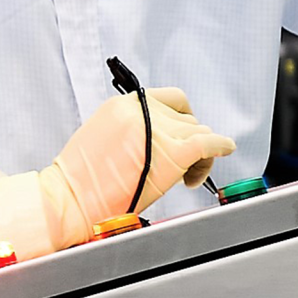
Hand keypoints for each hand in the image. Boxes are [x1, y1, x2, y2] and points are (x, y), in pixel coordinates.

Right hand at [0, 90, 235, 262]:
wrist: (72, 198)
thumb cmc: (81, 180)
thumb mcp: (102, 136)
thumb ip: (132, 129)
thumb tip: (158, 137)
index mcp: (123, 105)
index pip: (168, 100)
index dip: (178, 118)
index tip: (178, 135)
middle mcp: (142, 110)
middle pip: (187, 118)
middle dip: (189, 140)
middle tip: (181, 168)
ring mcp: (158, 129)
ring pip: (201, 131)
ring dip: (201, 153)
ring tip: (186, 177)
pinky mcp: (173, 152)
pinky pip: (209, 143)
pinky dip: (221, 146)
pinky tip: (226, 149)